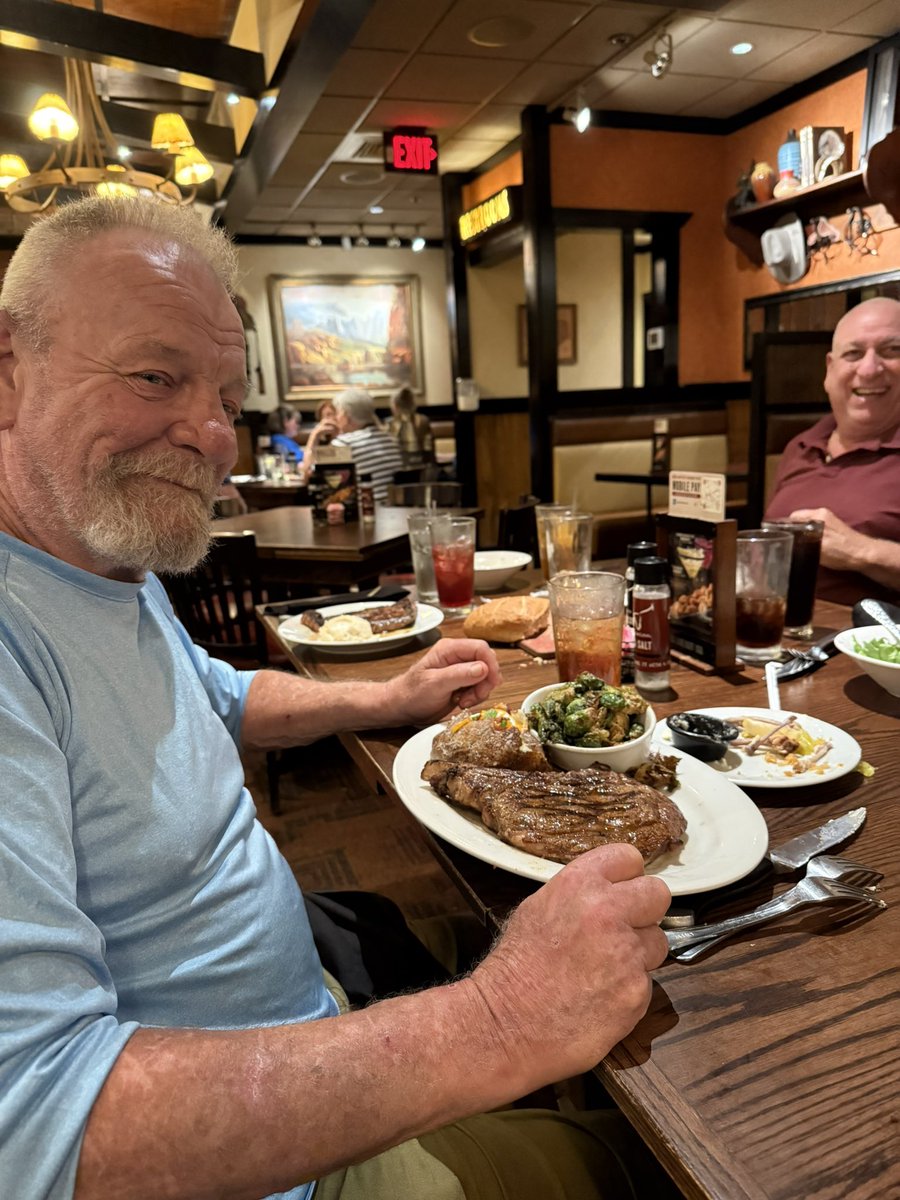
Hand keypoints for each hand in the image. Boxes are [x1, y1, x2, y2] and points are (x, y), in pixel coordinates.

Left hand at [386, 638, 501, 725]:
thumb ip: (459, 674)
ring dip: (480, 692)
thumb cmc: (412, 693)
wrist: (403, 708)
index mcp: (450, 649)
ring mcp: (462, 670)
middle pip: (488, 662)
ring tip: (463, 701)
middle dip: (486, 681)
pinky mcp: (464, 684)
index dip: (490, 664)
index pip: (481, 648)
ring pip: (487, 677)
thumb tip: (484, 668)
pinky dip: (476, 697)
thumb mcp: (434, 684)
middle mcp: (458, 657)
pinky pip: (481, 688)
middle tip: (474, 696)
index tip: (491, 682)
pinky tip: (461, 703)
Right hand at [468, 844, 669, 1085]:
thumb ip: (579, 895)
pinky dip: (629, 991)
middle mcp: (607, 911)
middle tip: (624, 929)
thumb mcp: (537, 909)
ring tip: (604, 970)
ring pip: (657, 942)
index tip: (622, 891)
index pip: (629, 858)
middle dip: (644, 912)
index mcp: (579, 884)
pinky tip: (600, 998)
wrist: (505, 1023)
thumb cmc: (515, 968)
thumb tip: (608, 892)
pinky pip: (647, 983)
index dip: (627, 878)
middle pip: (657, 894)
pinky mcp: (636, 992)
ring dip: (639, 955)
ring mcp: (626, 953)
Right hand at [787, 507, 870, 570]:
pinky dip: (811, 537)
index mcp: (818, 515)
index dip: (785, 527)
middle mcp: (823, 514)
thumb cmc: (841, 551)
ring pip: (807, 525)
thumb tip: (786, 542)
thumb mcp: (817, 548)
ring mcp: (829, 520)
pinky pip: (815, 529)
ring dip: (802, 534)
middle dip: (794, 531)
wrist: (864, 555)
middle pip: (800, 520)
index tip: (780, 537)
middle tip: (789, 544)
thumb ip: (801, 541)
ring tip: (799, 546)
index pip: (793, 516)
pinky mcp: (833, 528)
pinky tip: (811, 547)